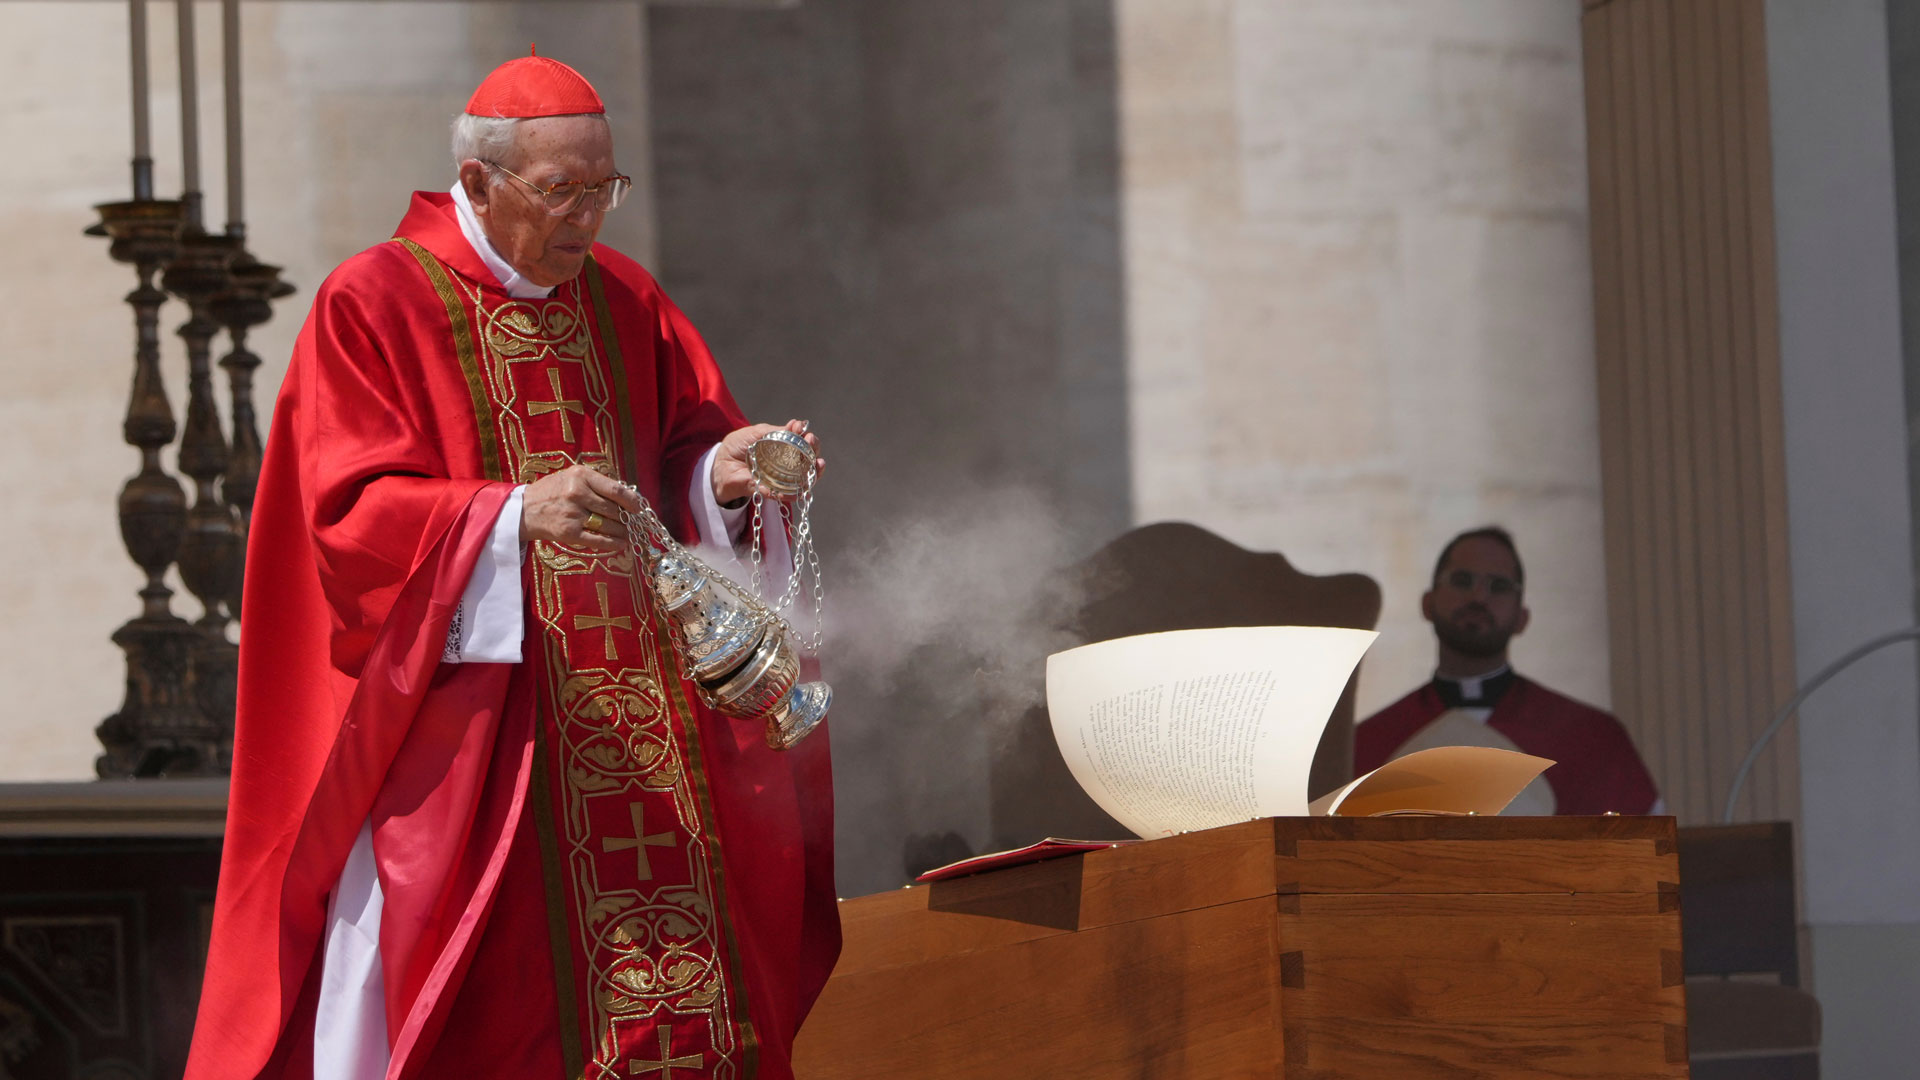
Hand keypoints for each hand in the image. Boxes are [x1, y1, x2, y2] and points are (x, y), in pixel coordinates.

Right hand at [520, 464, 640, 550]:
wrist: (525, 509)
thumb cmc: (554, 491)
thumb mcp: (573, 477)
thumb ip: (598, 483)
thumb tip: (628, 497)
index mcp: (581, 476)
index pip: (616, 490)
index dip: (633, 501)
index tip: (639, 508)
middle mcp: (577, 493)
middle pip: (614, 510)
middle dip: (627, 518)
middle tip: (634, 523)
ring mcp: (573, 514)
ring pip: (608, 526)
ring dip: (622, 532)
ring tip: (628, 533)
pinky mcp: (568, 533)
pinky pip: (598, 540)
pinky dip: (613, 544)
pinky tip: (621, 544)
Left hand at [711, 419, 824, 506]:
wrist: (718, 467)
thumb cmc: (736, 447)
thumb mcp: (754, 433)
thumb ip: (774, 431)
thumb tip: (796, 425)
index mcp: (782, 447)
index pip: (802, 442)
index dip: (807, 436)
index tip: (804, 431)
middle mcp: (786, 463)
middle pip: (809, 459)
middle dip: (814, 450)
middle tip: (811, 442)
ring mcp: (781, 479)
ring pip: (805, 479)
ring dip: (814, 472)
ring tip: (817, 464)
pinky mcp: (771, 492)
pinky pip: (786, 495)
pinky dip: (794, 493)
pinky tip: (799, 488)